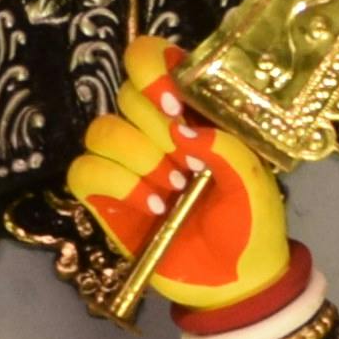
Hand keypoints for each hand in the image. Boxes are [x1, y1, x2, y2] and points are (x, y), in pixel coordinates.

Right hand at [72, 32, 293, 316]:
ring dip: (141, 159)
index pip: (149, 58)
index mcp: (186, 108)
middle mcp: (151, 128)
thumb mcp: (255, 179)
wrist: (237, 281)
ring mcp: (126, 162)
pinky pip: (84, 170)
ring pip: (102, 131)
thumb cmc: (251, 222)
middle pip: (125, 94)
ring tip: (177, 191)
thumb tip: (185, 129)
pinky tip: (155, 207)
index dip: (152, 67)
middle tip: (192, 167)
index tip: (174, 102)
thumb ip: (228, 145)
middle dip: (158, 130)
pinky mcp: (106, 196)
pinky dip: (118, 185)